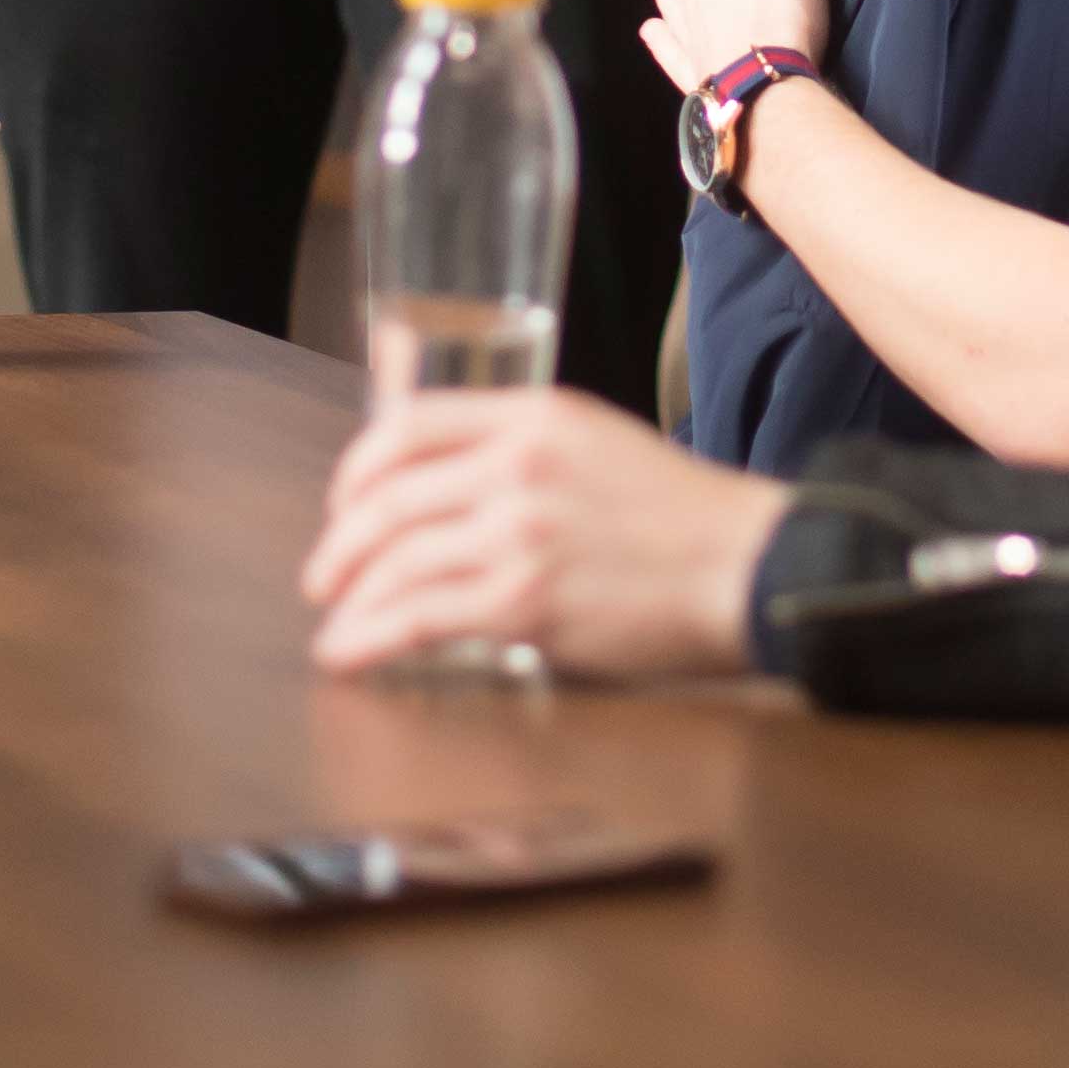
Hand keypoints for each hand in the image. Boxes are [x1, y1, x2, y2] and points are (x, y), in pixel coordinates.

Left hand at [300, 388, 782, 679]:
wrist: (745, 564)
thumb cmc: (681, 516)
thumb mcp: (598, 444)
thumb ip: (526, 452)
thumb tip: (452, 489)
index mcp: (535, 414)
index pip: (409, 425)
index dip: (358, 469)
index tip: (344, 503)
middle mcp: (517, 463)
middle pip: (388, 496)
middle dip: (340, 543)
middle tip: (324, 577)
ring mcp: (518, 530)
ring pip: (395, 559)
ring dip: (349, 597)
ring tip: (335, 625)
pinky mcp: (524, 600)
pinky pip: (419, 616)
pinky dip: (370, 636)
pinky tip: (351, 653)